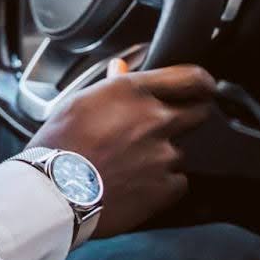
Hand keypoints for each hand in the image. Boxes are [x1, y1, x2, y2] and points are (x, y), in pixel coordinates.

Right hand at [27, 59, 215, 238]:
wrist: (55, 191)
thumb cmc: (60, 144)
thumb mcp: (79, 102)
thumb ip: (111, 84)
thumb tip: (122, 68)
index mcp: (133, 92)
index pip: (191, 78)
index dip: (202, 83)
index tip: (203, 88)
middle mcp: (155, 119)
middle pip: (199, 113)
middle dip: (187, 118)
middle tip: (161, 129)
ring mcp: (164, 155)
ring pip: (179, 150)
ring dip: (163, 155)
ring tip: (130, 164)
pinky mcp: (166, 187)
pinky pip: (177, 181)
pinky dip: (161, 183)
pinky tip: (134, 184)